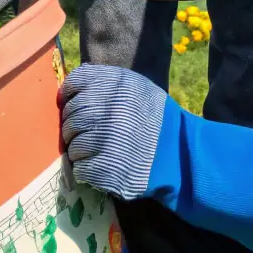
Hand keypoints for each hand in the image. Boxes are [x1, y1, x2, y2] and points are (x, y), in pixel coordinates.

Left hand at [60, 64, 252, 252]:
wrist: (183, 156)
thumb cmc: (159, 121)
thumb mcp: (140, 88)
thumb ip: (108, 82)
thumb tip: (74, 82)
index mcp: (117, 85)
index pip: (75, 83)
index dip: (69, 95)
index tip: (72, 104)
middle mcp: (108, 108)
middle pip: (70, 115)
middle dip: (73, 126)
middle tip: (85, 134)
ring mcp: (105, 140)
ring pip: (72, 144)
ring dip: (79, 149)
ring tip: (96, 152)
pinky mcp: (105, 168)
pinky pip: (80, 168)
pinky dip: (86, 169)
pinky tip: (100, 167)